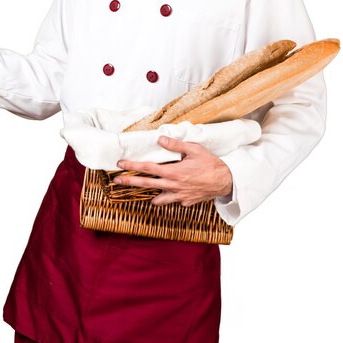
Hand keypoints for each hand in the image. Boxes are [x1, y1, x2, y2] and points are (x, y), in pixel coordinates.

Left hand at [114, 135, 232, 206]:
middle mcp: (173, 186)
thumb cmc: (210, 164)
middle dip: (129, 182)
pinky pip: (172, 201)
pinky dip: (167, 198)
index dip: (132, 166)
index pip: (148, 169)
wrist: (226, 182)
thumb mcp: (194, 149)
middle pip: (146, 185)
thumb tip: (160, 139)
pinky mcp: (186, 202)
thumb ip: (175, 145)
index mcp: (173, 172)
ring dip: (148, 194)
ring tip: (140, 192)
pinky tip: (166, 193)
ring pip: (158, 199)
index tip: (120, 164)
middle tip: (116, 181)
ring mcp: (179, 196)